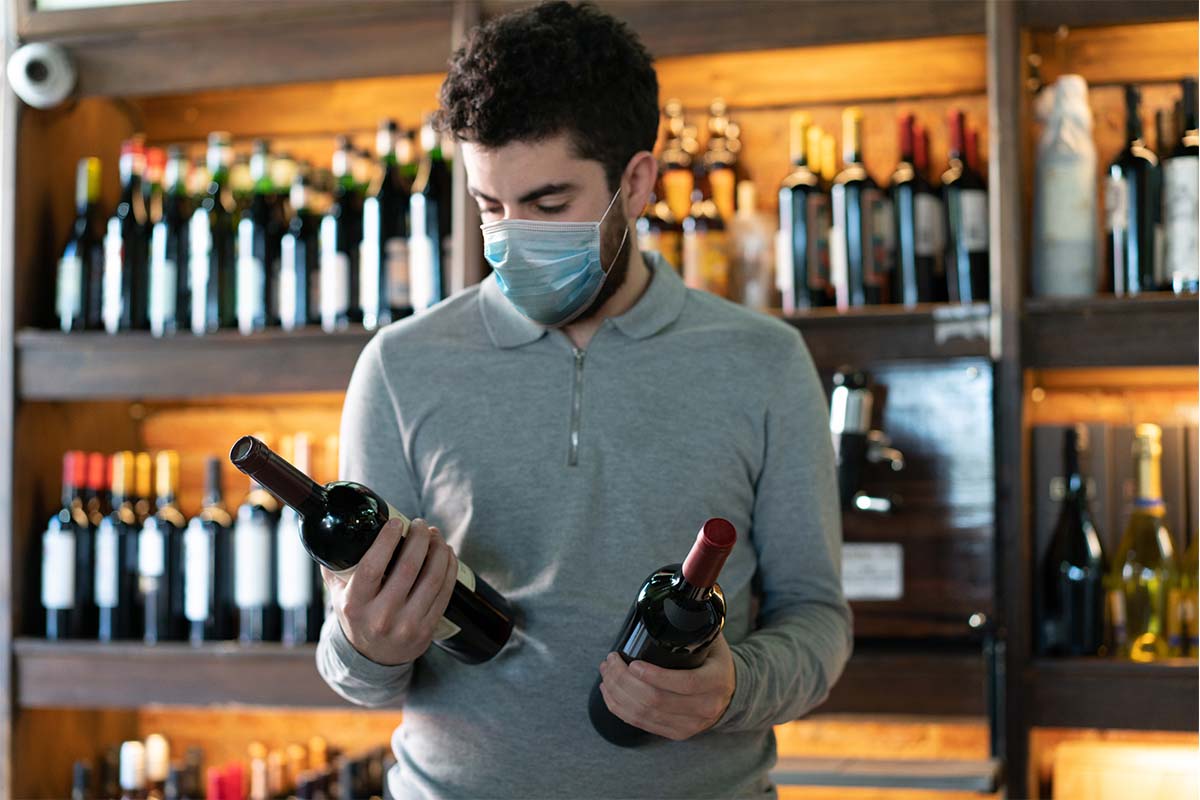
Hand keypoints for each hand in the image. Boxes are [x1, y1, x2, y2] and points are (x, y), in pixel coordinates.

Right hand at [322, 518, 458, 666]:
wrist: (373, 659)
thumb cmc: (357, 617)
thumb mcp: (338, 596)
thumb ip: (335, 567)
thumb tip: (335, 532)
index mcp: (355, 605)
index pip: (372, 566)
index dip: (387, 540)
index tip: (396, 521)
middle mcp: (381, 617)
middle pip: (408, 567)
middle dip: (419, 538)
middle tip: (421, 524)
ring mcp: (406, 625)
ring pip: (431, 578)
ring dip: (438, 551)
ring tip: (435, 536)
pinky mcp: (427, 630)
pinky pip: (444, 593)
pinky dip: (449, 568)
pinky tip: (447, 554)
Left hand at [597, 633, 735, 740]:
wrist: (731, 692)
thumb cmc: (714, 660)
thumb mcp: (713, 640)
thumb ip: (695, 622)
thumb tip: (675, 595)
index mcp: (716, 682)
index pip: (684, 683)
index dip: (654, 675)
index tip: (632, 663)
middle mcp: (705, 708)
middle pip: (655, 700)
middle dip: (624, 681)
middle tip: (610, 661)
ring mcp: (690, 725)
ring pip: (644, 714)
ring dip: (617, 694)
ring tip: (606, 673)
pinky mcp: (676, 733)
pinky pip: (641, 725)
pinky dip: (620, 708)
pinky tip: (609, 693)